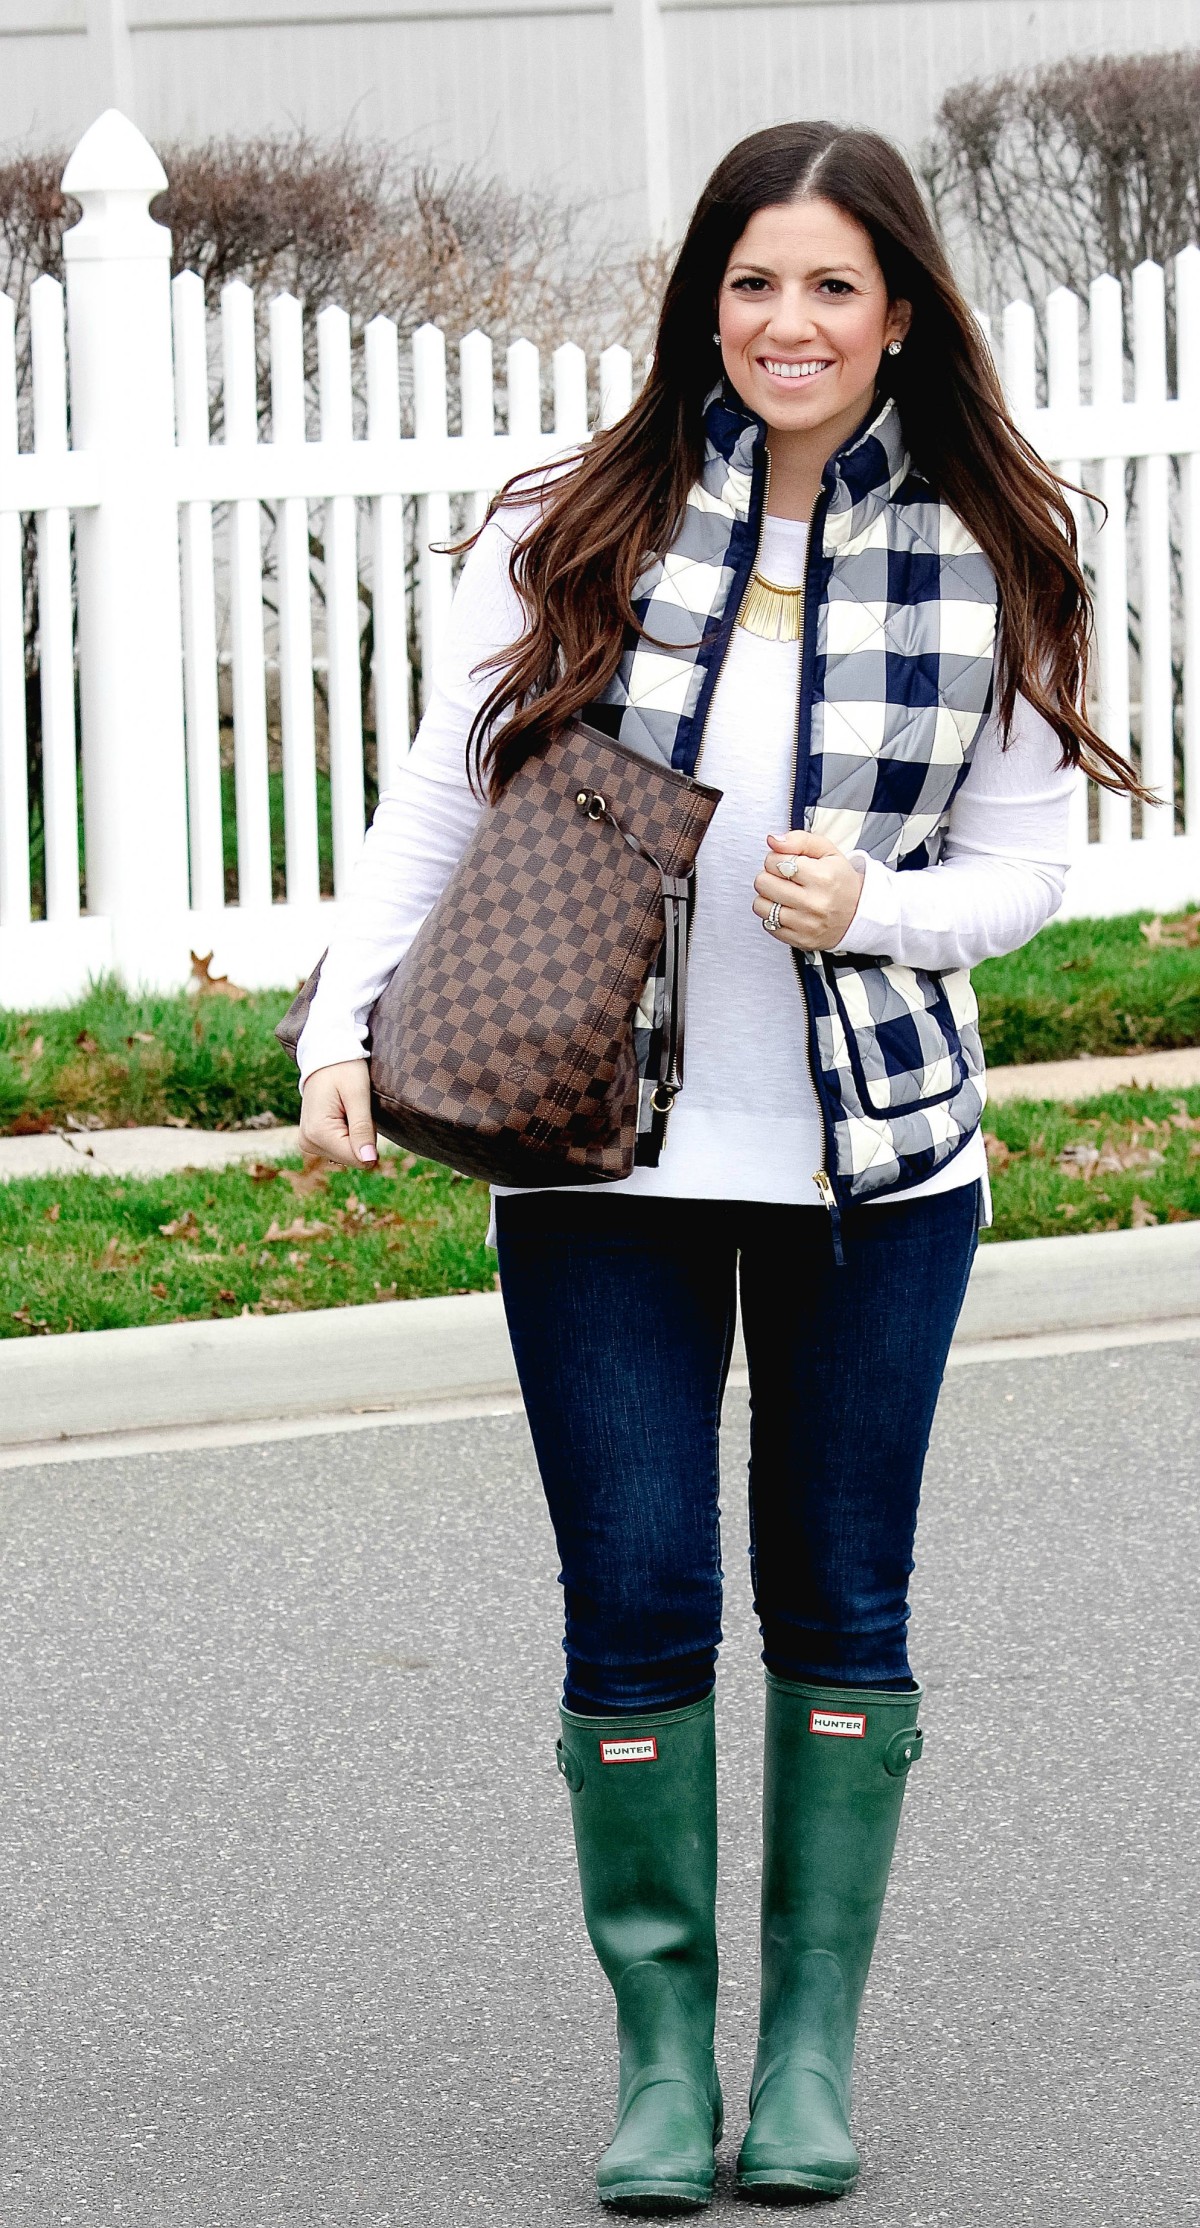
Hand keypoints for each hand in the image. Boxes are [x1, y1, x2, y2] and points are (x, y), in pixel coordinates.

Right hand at [299, 1059, 378, 1167]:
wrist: (325, 1056)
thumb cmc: (344, 1069)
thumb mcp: (358, 1095)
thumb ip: (362, 1129)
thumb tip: (369, 1161)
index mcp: (317, 1133)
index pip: (356, 1158)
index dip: (370, 1140)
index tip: (364, 1114)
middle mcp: (308, 1142)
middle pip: (353, 1158)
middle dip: (363, 1137)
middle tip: (356, 1109)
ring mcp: (308, 1142)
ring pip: (348, 1154)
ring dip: (356, 1135)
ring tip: (348, 1109)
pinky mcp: (312, 1140)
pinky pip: (340, 1148)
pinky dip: (349, 1134)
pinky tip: (343, 1115)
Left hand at [752, 828, 864, 950]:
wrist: (859, 914)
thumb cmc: (840, 880)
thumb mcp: (827, 851)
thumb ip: (799, 840)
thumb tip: (773, 840)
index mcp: (821, 877)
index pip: (775, 861)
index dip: (776, 858)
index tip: (786, 863)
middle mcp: (813, 903)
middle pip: (763, 883)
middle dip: (769, 876)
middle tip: (783, 878)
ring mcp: (806, 924)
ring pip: (760, 905)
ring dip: (768, 897)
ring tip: (783, 894)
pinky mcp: (799, 940)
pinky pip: (768, 925)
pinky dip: (773, 916)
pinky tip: (787, 910)